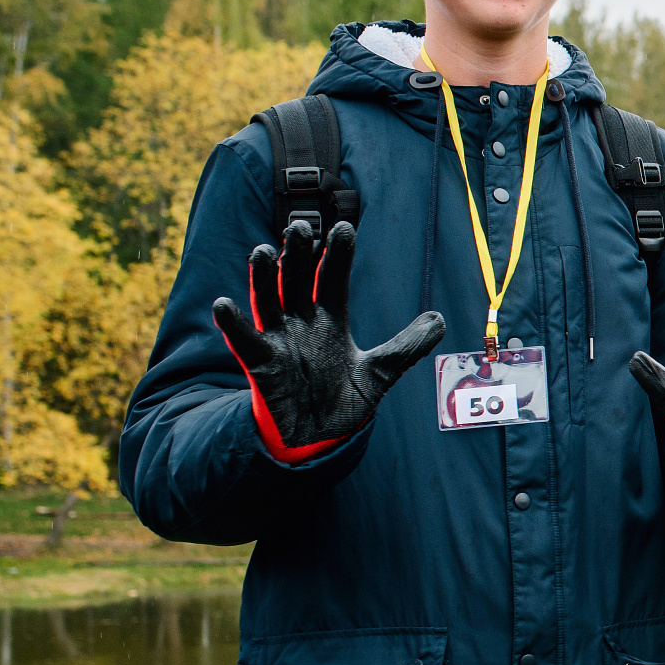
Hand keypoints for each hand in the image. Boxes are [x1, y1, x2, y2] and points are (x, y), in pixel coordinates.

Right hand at [212, 220, 443, 463]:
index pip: (334, 279)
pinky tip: (224, 304)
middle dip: (298, 254)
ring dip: (263, 276)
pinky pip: (244, 340)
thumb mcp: (382, 370)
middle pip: (297, 280)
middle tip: (299, 227)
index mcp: (330, 319)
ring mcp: (280, 340)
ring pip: (268, 300)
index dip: (337, 256)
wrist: (321, 437)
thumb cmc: (345, 399)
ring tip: (262, 251)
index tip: (344, 228)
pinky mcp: (262, 364)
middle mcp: (302, 322)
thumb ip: (408, 345)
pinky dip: (234, 323)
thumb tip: (439, 319)